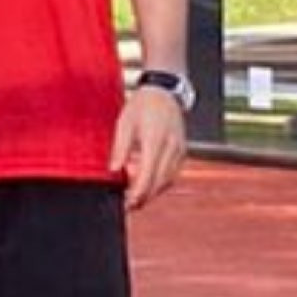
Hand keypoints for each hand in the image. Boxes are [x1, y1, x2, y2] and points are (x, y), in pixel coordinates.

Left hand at [109, 81, 187, 207]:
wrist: (165, 90)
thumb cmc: (143, 105)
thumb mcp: (125, 123)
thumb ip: (120, 148)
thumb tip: (113, 170)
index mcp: (155, 140)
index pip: (147, 175)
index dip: (136, 193)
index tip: (126, 203)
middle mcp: (171, 147)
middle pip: (159, 182)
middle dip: (144, 197)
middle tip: (129, 206)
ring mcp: (180, 150)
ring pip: (168, 181)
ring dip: (153, 193)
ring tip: (138, 199)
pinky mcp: (183, 151)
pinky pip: (173, 173)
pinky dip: (162, 183)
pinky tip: (150, 185)